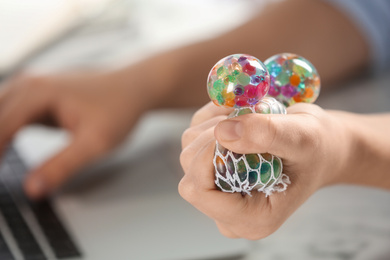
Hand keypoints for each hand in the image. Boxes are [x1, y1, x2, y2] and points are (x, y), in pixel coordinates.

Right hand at [0, 70, 148, 198]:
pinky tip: (5, 147)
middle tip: (1, 171)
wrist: (135, 88)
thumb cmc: (119, 109)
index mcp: (36, 93)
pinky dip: (3, 130)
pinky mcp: (40, 96)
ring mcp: (33, 87)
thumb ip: (63, 166)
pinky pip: (9, 112)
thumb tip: (33, 189)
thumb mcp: (95, 144)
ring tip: (2, 162)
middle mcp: (29, 85)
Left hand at [179, 102, 351, 238]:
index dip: (206, 156)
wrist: (319, 146)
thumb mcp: (302, 138)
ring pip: (188, 151)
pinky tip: (238, 116)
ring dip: (212, 124)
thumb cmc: (317, 148)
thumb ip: (266, 135)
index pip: (200, 192)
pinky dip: (210, 119)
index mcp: (250, 218)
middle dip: (211, 137)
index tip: (232, 127)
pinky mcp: (210, 169)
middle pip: (190, 171)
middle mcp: (227, 210)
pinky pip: (193, 137)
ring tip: (248, 116)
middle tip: (245, 117)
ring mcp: (216, 189)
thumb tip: (222, 132)